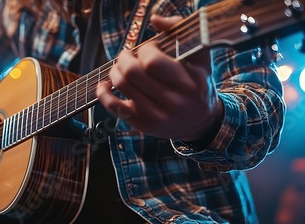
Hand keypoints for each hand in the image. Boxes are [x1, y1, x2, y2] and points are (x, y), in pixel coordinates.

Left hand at [96, 15, 222, 141]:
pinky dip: (103, 93)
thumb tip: (155, 19)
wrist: (200, 121)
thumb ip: (179, 32)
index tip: (149, 49)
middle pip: (132, 73)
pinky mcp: (143, 124)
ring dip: (115, 71)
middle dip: (124, 58)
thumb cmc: (197, 83)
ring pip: (122, 86)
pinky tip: (105, 85)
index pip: (152, 61)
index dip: (145, 49)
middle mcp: (173, 101)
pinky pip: (114, 107)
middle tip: (128, 55)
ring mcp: (157, 115)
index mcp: (189, 82)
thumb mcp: (198, 58)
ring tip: (120, 67)